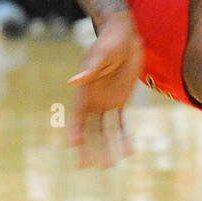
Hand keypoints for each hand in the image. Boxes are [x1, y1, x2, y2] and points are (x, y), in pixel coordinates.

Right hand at [67, 11, 142, 168]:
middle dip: (89, 146)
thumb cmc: (109, 42)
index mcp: (85, 90)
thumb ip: (90, 68)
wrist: (123, 35)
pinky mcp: (121, 99)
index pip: (77, 114)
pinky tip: (128, 149)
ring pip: (105, 129)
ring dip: (107, 146)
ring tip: (109, 164)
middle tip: (88, 165)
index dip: (74, 130)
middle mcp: (94, 99)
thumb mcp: (101, 54)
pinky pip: (121, 121)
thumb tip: (73, 82)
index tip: (73, 145)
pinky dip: (124, 135)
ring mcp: (107, 100)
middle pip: (90, 127)